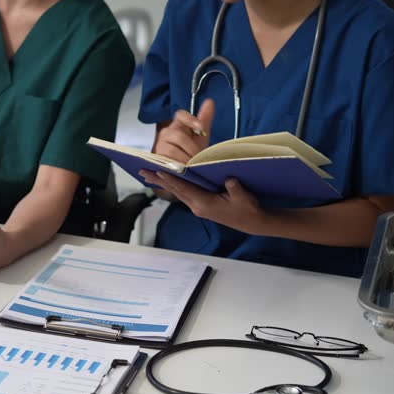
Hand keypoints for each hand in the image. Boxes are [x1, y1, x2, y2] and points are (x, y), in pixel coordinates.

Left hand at [139, 171, 266, 235]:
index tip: (158, 171)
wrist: (251, 222)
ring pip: (177, 192)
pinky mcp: (201, 205)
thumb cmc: (248, 209)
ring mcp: (197, 206)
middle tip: (142, 171)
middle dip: (159, 180)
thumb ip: (234, 187)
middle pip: (175, 190)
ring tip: (148, 175)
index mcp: (204, 204)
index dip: (171, 179)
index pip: (184, 189)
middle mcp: (197, 206)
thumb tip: (228, 178)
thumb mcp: (243, 197)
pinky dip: (173, 185)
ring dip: (163, 183)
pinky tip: (166, 181)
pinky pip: (183, 193)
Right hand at [152, 98, 215, 163]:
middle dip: (191, 148)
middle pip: (178, 136)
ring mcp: (159, 146)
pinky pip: (166, 161)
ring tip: (192, 166)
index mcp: (178, 125)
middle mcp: (166, 133)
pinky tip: (183, 170)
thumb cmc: (190, 151)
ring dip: (185, 159)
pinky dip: (177, 167)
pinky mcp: (155, 159)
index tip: (200, 127)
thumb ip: (205, 119)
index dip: (190, 119)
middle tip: (199, 158)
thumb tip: (210, 101)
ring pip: (172, 150)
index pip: (181, 115)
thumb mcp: (199, 137)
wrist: (181, 169)